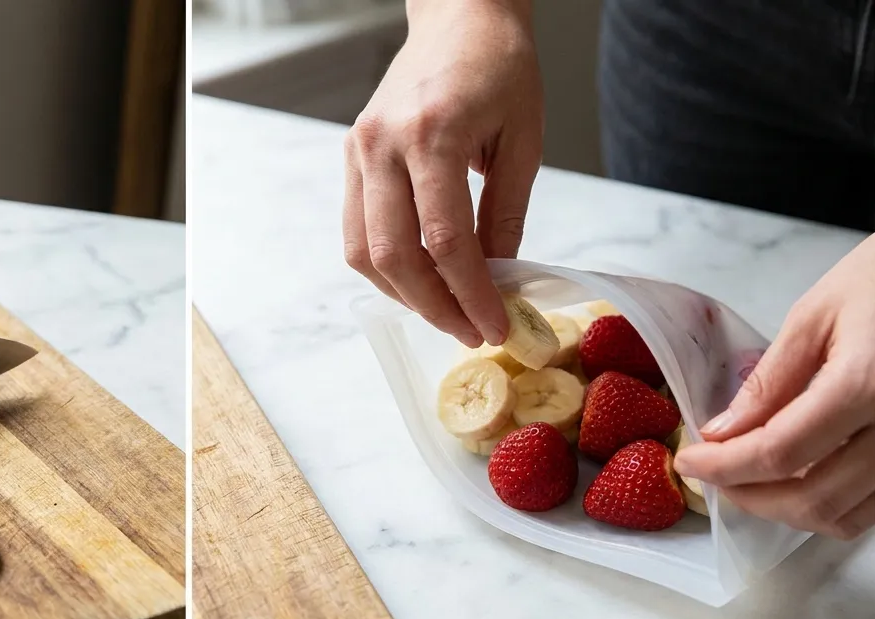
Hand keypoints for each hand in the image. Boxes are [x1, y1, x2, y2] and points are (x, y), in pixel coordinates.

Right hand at [343, 0, 542, 347]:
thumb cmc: (499, 67)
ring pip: (364, 252)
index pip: (446, 240)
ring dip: (403, 294)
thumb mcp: (524, 139)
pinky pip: (357, 230)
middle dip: (434, 307)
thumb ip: (505, 213)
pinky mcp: (351, 157)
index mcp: (432, 134)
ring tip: (445, 312)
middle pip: (395, 255)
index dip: (472, 294)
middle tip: (470, 332)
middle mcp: (383, 145)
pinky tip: (419, 279)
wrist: (458, 16)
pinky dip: (385, 266)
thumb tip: (497, 280)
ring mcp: (359, 151)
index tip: (496, 326)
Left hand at [674, 235, 874, 539]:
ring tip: (748, 480)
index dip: (724, 467)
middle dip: (750, 497)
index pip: (780, 452)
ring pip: (848, 516)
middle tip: (713, 475)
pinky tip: (799, 478)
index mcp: (868, 385)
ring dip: (788, 510)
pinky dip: (831, 506)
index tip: (689, 461)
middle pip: (815, 498)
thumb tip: (723, 433)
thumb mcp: (816, 315)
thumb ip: (770, 381)